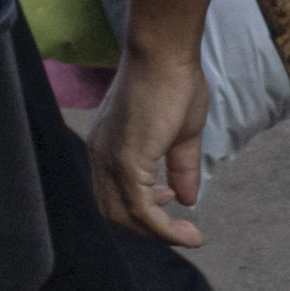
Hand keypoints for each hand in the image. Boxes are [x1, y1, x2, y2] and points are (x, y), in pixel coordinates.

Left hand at [95, 24, 209, 247]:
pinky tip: (187, 230)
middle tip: (181, 229)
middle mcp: (100, 156)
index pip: (114, 195)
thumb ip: (181, 167)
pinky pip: (141, 209)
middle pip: (115, 212)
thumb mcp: (182, 134)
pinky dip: (164, 228)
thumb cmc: (174, 82)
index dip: (142, 210)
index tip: (172, 204)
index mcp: (108, 148)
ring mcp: (110, 159)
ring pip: (126, 216)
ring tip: (189, 235)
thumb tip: (188, 198)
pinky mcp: (126, 161)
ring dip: (159, 234)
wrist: (165, 54)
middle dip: (149, 229)